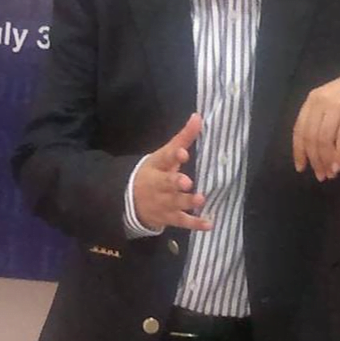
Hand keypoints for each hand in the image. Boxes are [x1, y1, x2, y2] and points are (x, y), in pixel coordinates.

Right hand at [133, 113, 212, 231]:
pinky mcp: (168, 217)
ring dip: (187, 202)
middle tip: (187, 182)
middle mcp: (158, 185)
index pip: (164, 159)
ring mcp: (163, 202)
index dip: (173, 156)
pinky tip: (209, 224)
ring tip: (200, 199)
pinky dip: (195, 224)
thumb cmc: (154, 172)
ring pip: (175, 203)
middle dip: (175, 183)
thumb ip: (183, 137)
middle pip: (166, 184)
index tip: (182, 153)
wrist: (130, 200)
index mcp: (157, 166)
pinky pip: (182, 222)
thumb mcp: (164, 154)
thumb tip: (198, 116)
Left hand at [293, 73, 339, 180]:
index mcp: (312, 100)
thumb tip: (313, 149)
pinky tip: (339, 166)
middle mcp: (321, 103)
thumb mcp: (329, 100)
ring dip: (326, 160)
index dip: (299, 151)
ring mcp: (337, 107)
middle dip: (314, 160)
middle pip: (312, 137)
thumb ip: (318, 118)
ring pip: (325, 140)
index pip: (299, 130)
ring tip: (330, 174)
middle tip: (320, 176)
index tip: (301, 167)